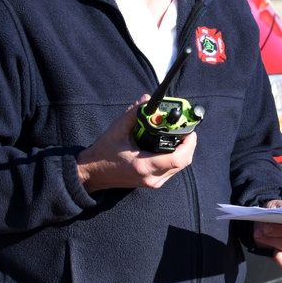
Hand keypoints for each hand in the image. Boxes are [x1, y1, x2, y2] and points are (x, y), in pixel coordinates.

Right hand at [76, 96, 196, 191]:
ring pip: (180, 167)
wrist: (93, 173)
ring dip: (183, 150)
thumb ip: (133, 114)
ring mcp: (153, 182)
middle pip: (183, 162)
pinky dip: (175, 157)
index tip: (188, 129)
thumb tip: (146, 100)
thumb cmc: (103, 154)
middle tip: (184, 128)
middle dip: (188, 144)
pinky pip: (172, 170)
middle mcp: (151, 177)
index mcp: (143, 166)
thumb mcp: (116, 131)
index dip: (188, 143)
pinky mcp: (153, 182)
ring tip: (177, 134)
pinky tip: (170, 144)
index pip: (178, 159)